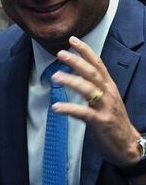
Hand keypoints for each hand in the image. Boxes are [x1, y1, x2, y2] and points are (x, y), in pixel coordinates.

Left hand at [51, 37, 143, 170]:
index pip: (98, 64)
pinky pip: (84, 113)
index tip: (72, 39)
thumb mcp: (106, 97)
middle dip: (77, 62)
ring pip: (88, 89)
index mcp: (109, 86)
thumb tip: (77, 69)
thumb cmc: (113, 119)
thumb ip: (94, 84)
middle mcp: (108, 94)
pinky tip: (56, 107)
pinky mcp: (101, 122)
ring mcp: (105, 107)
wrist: (128, 144)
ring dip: (71, 81)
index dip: (86, 51)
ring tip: (55, 76)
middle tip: (60, 53)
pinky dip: (69, 108)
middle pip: (92, 73)